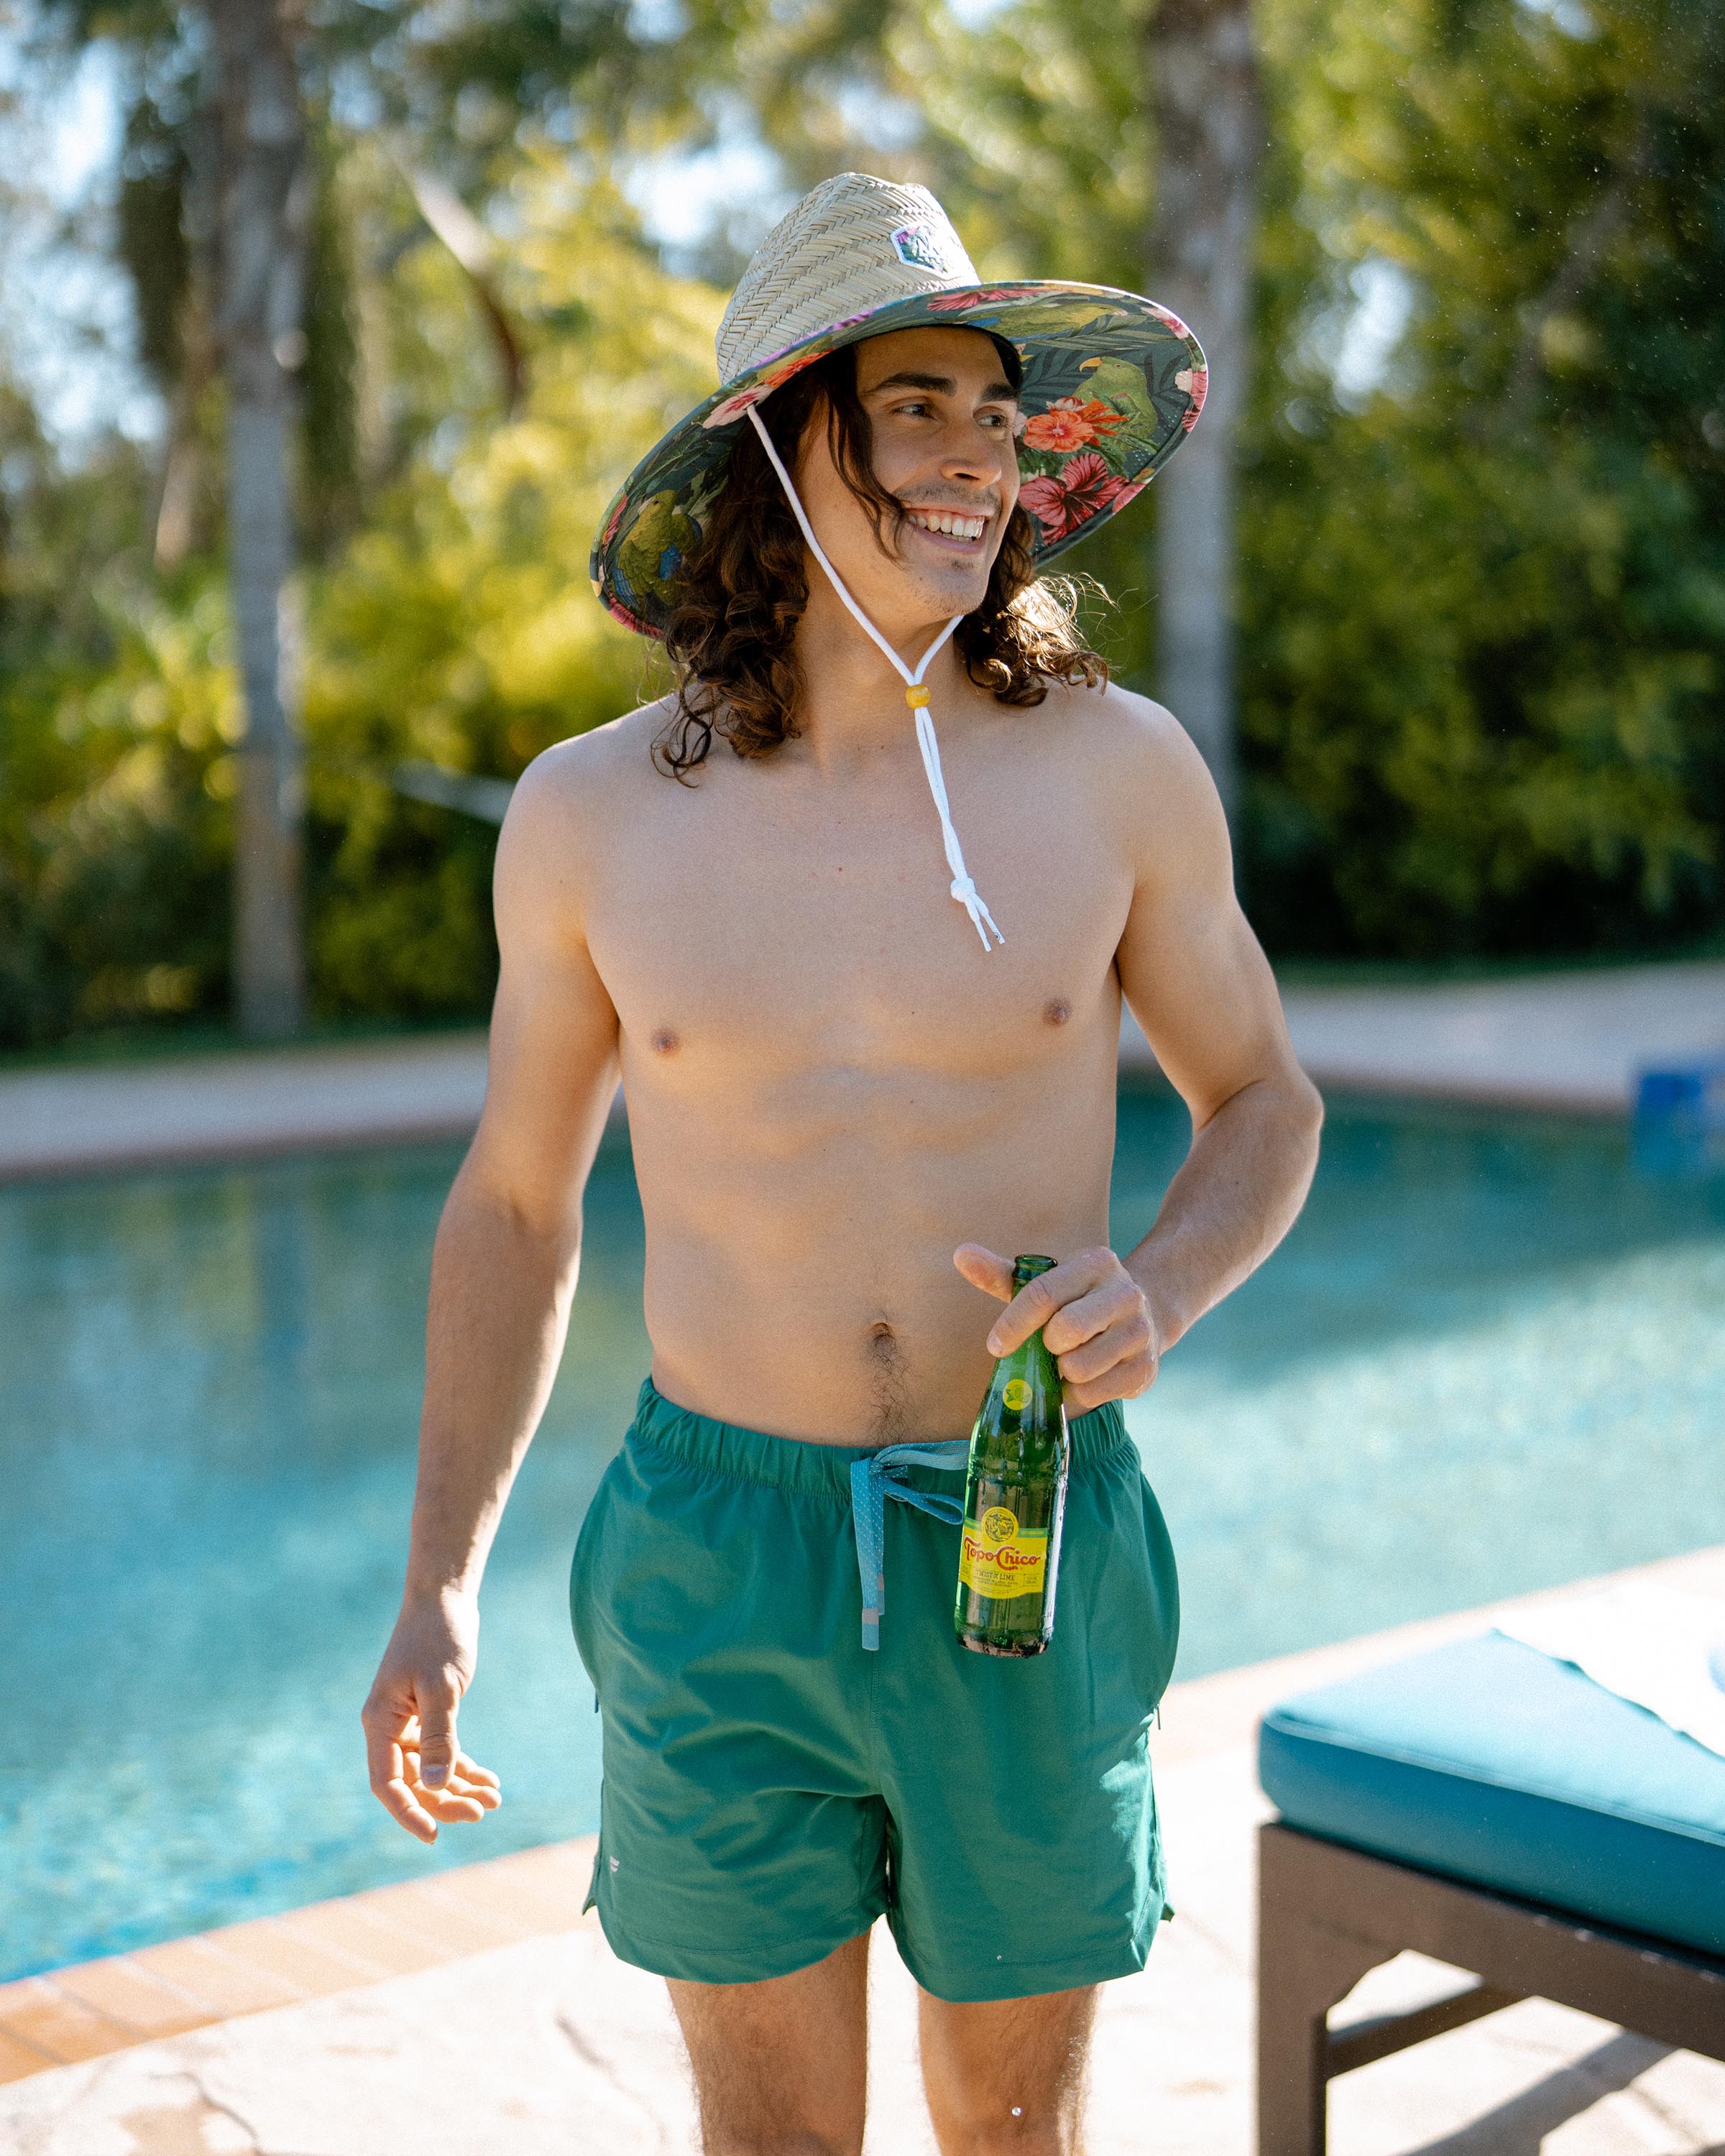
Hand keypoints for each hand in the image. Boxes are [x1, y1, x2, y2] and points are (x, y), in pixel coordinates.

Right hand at [362, 1590, 500, 1844]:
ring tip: (494, 1800)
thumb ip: (439, 1737)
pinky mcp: (427, 1715)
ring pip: (429, 1771)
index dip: (408, 1813)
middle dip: (445, 1801)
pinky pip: (442, 1752)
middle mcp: (387, 1727)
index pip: (387, 1784)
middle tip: (483, 1811)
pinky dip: (464, 1767)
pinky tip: (490, 1780)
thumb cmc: (438, 1637)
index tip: (435, 1836)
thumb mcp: (442, 1688)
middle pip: (412, 1781)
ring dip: (459, 1787)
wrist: (444, 1599)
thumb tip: (435, 1785)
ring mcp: (406, 1723)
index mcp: (379, 1722)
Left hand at [953, 1244, 1159, 1413]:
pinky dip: (1077, 1393)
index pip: (1042, 1294)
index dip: (1012, 1325)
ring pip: (1077, 1368)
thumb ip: (1002, 1273)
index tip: (996, 1346)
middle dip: (1045, 1346)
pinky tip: (1085, 1377)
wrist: (1147, 1315)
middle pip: (1062, 1332)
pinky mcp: (1145, 1369)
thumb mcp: (1045, 1281)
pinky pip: (1094, 1394)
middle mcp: (1125, 1293)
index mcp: (1096, 1263)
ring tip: (1068, 1359)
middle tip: (1049, 1346)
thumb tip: (960, 1254)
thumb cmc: (1078, 1299)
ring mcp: (1140, 1332)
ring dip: (1060, 1372)